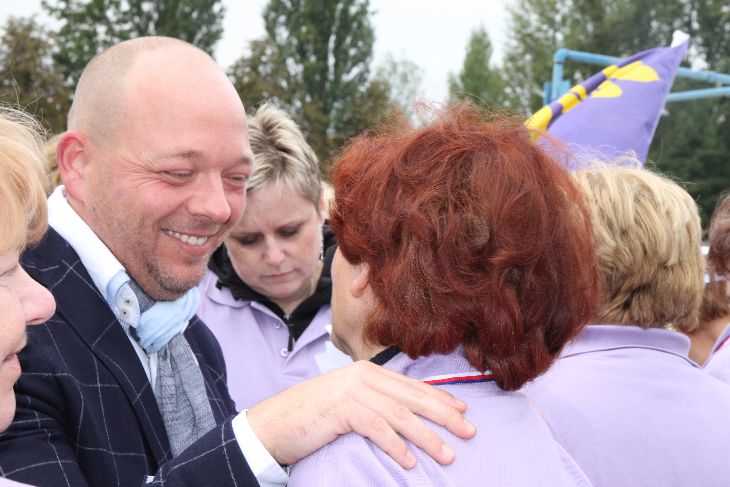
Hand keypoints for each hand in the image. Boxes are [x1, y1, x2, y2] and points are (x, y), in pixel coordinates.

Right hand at [247, 360, 475, 467]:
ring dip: (427, 437)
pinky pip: (377, 429)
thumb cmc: (312, 416)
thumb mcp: (347, 401)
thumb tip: (405, 414)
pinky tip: (410, 462)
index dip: (440, 397)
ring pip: (400, 415)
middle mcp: (363, 376)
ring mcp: (352, 391)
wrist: (274, 422)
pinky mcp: (341, 409)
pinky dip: (397, 446)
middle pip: (413, 398)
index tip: (462, 410)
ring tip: (448, 454)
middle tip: (469, 431)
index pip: (411, 385)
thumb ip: (374, 401)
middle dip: (444, 415)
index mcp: (366, 371)